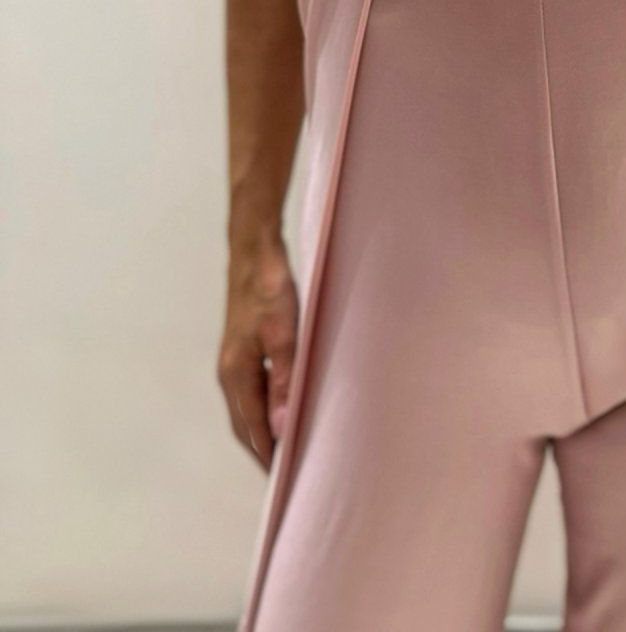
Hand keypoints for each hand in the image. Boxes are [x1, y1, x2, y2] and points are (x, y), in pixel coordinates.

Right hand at [217, 236, 298, 470]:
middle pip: (243, 426)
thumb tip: (280, 428)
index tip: (285, 482)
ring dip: (261, 432)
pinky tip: (280, 409)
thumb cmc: (271, 290)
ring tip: (285, 451)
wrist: (255, 253)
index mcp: (236, 375)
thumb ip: (284, 382)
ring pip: (245, 409)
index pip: (252, 430)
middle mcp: (228, 373)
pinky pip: (251, 391)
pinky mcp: (242, 349)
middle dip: (262, 452)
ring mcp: (232, 361)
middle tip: (286, 477)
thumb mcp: (285, 336)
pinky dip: (263, 409)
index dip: (268, 457)